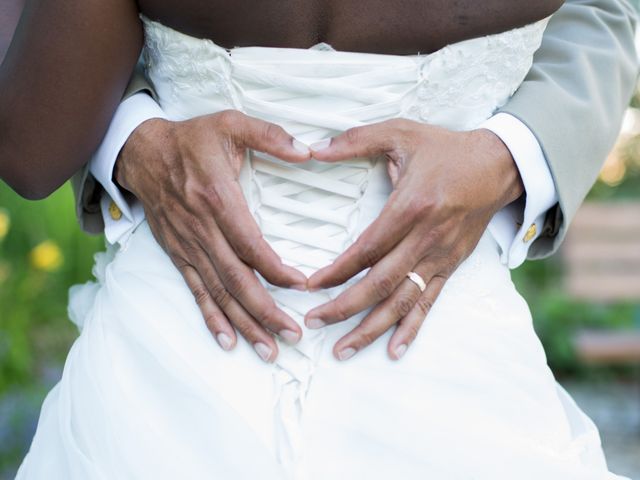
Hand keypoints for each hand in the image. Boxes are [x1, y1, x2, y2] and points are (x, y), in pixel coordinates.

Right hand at [115, 110, 310, 361]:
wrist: (143, 152)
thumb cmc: (193, 139)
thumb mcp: (231, 123)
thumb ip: (270, 136)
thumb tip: (308, 151)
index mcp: (219, 199)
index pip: (251, 245)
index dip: (276, 269)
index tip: (302, 286)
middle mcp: (202, 230)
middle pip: (236, 279)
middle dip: (265, 311)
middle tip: (293, 335)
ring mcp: (189, 246)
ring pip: (219, 292)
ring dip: (244, 323)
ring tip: (268, 349)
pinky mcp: (179, 254)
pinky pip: (196, 290)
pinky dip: (212, 317)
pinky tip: (227, 340)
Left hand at [304, 119, 522, 360]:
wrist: (498, 165)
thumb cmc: (445, 149)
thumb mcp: (401, 132)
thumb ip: (356, 139)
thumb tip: (313, 149)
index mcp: (411, 207)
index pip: (366, 249)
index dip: (336, 271)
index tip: (309, 286)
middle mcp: (426, 238)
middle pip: (381, 283)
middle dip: (344, 307)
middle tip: (313, 323)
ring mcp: (441, 257)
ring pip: (403, 301)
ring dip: (372, 328)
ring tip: (343, 349)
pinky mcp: (451, 266)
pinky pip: (429, 302)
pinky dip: (411, 328)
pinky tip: (394, 350)